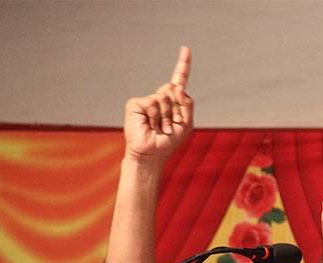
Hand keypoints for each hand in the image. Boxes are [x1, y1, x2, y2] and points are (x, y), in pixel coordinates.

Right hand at [123, 45, 193, 161]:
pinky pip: (153, 103)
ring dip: (166, 116)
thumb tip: (177, 86)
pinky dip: (156, 116)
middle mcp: (158, 98)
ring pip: (164, 97)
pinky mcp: (135, 104)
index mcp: (172, 102)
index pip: (178, 80)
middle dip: (176, 110)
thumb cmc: (168, 141)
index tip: (186, 49)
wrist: (152, 154)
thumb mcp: (186, 124)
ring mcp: (146, 101)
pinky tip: (151, 126)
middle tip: (169, 126)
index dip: (183, 65)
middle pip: (174, 90)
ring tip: (160, 128)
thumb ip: (187, 104)